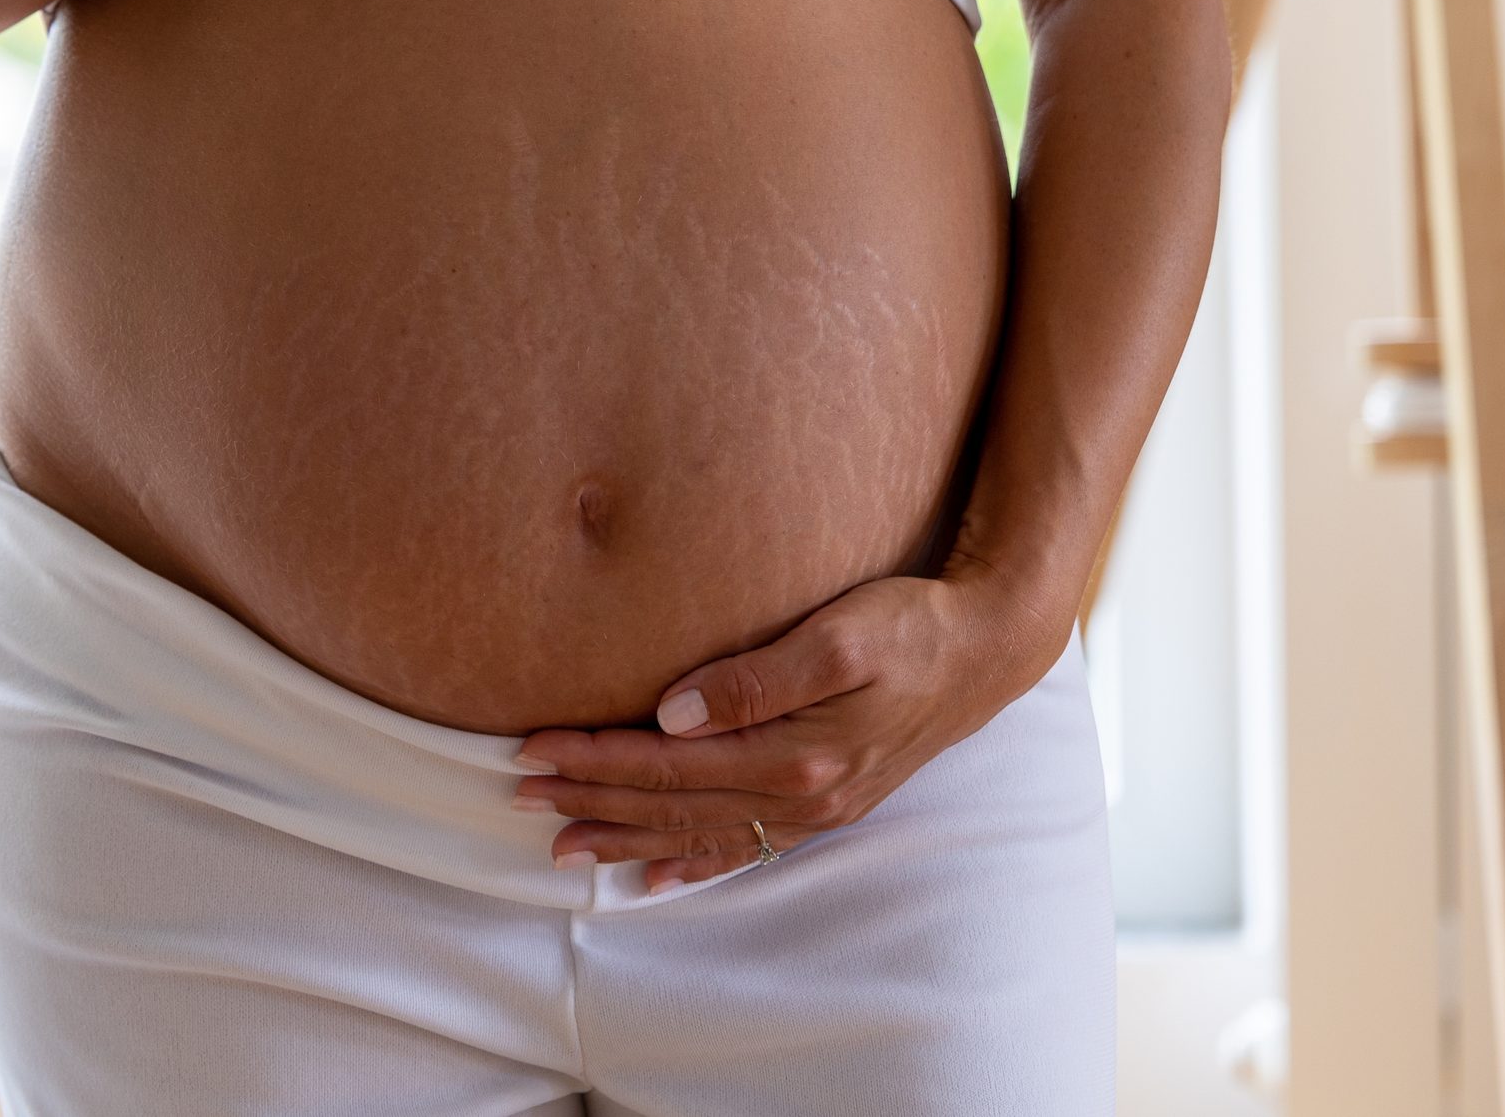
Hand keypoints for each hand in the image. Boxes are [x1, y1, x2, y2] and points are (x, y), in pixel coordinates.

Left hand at [512, 566, 1068, 893]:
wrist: (985, 649)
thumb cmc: (909, 626)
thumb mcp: (837, 636)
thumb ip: (754, 678)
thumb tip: (670, 713)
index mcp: (795, 755)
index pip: (667, 764)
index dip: (595, 758)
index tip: (533, 747)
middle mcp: (801, 796)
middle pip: (671, 804)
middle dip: (591, 800)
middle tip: (519, 795)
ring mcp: (814, 809)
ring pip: (697, 832)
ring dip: (626, 838)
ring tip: (561, 845)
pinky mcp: (827, 804)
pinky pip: (744, 847)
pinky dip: (691, 864)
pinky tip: (652, 878)